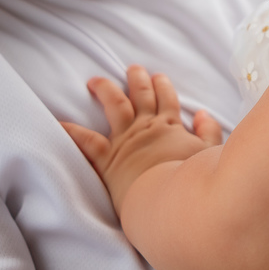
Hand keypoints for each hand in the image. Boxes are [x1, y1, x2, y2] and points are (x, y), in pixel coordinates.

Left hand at [62, 65, 222, 215]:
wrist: (172, 200)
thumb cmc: (193, 180)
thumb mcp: (210, 153)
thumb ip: (208, 132)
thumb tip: (203, 114)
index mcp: (170, 126)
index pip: (166, 99)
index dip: (162, 86)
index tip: (158, 76)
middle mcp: (146, 127)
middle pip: (141, 95)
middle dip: (137, 79)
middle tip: (132, 69)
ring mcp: (125, 140)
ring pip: (115, 105)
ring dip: (106, 89)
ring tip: (96, 80)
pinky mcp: (108, 158)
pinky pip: (86, 141)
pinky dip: (71, 132)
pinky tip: (58, 122)